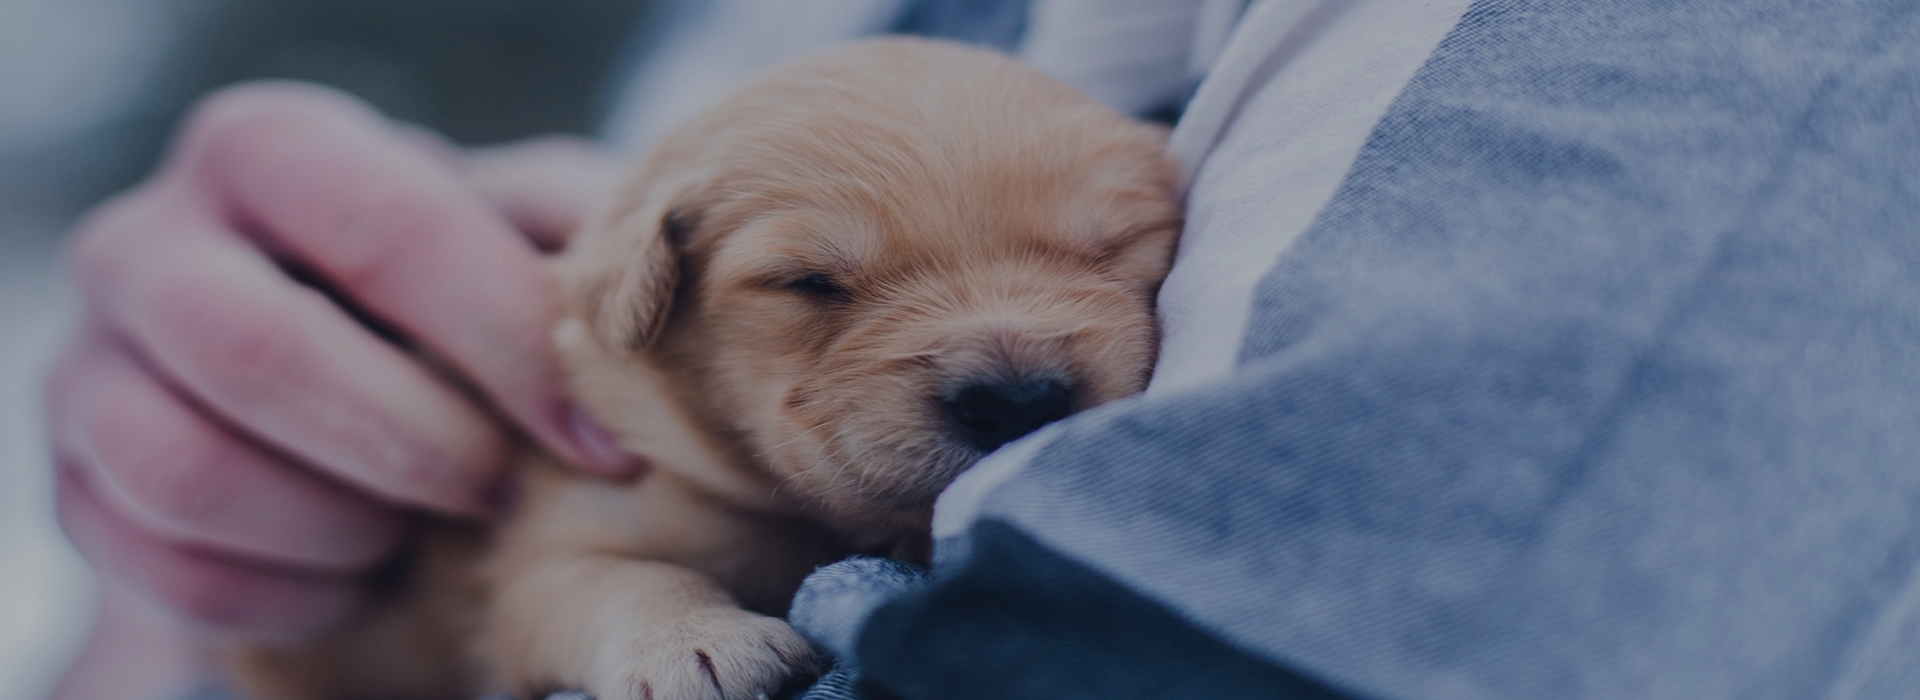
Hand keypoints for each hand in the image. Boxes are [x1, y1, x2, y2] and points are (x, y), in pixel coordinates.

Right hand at [45, 82, 633, 657]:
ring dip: (342, 525)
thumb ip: (569, 229)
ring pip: (189, 472)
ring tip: (421, 529)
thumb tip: (633, 285)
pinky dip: (293, 594)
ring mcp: (90, 369)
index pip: (382, 226)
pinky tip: (363, 574)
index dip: (503, 340)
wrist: (329, 381)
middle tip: (497, 491)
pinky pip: (170, 572)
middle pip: (255, 349)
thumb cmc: (447, 293)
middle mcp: (148, 240)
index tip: (596, 440)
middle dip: (412, 444)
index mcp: (270, 150)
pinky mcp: (77, 490)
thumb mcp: (515, 230)